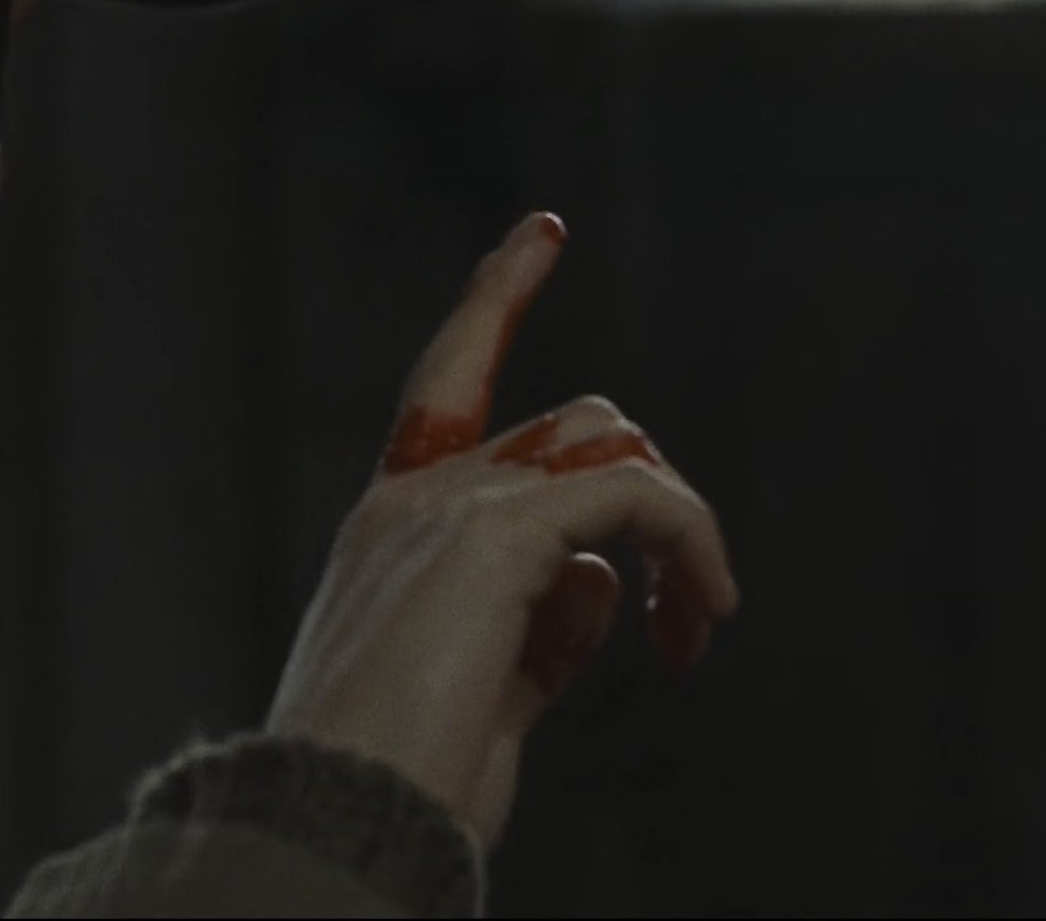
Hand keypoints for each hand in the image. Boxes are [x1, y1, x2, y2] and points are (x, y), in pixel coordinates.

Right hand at [264, 212, 741, 847]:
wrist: (346, 814)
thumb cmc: (404, 776)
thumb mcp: (484, 688)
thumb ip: (539, 625)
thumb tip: (601, 580)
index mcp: (392, 524)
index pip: (447, 379)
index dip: (494, 298)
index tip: (544, 230)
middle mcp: (415, 495)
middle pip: (578, 422)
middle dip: (655, 498)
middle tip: (692, 619)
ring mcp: (449, 505)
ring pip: (614, 442)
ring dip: (682, 527)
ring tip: (700, 626)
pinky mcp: (494, 532)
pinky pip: (637, 496)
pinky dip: (690, 547)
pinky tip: (696, 624)